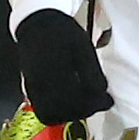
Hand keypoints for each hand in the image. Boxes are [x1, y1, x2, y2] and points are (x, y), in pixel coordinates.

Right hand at [14, 9, 111, 125]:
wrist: (37, 24)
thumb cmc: (61, 33)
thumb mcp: (83, 47)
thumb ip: (93, 72)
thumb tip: (103, 93)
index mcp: (58, 69)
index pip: (79, 98)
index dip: (97, 102)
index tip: (107, 100)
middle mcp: (42, 82)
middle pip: (65, 110)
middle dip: (86, 110)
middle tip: (98, 102)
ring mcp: (34, 88)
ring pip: (52, 115)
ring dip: (71, 114)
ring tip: (84, 105)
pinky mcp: (30, 90)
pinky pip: (42, 111)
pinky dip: (58, 114)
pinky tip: (69, 106)